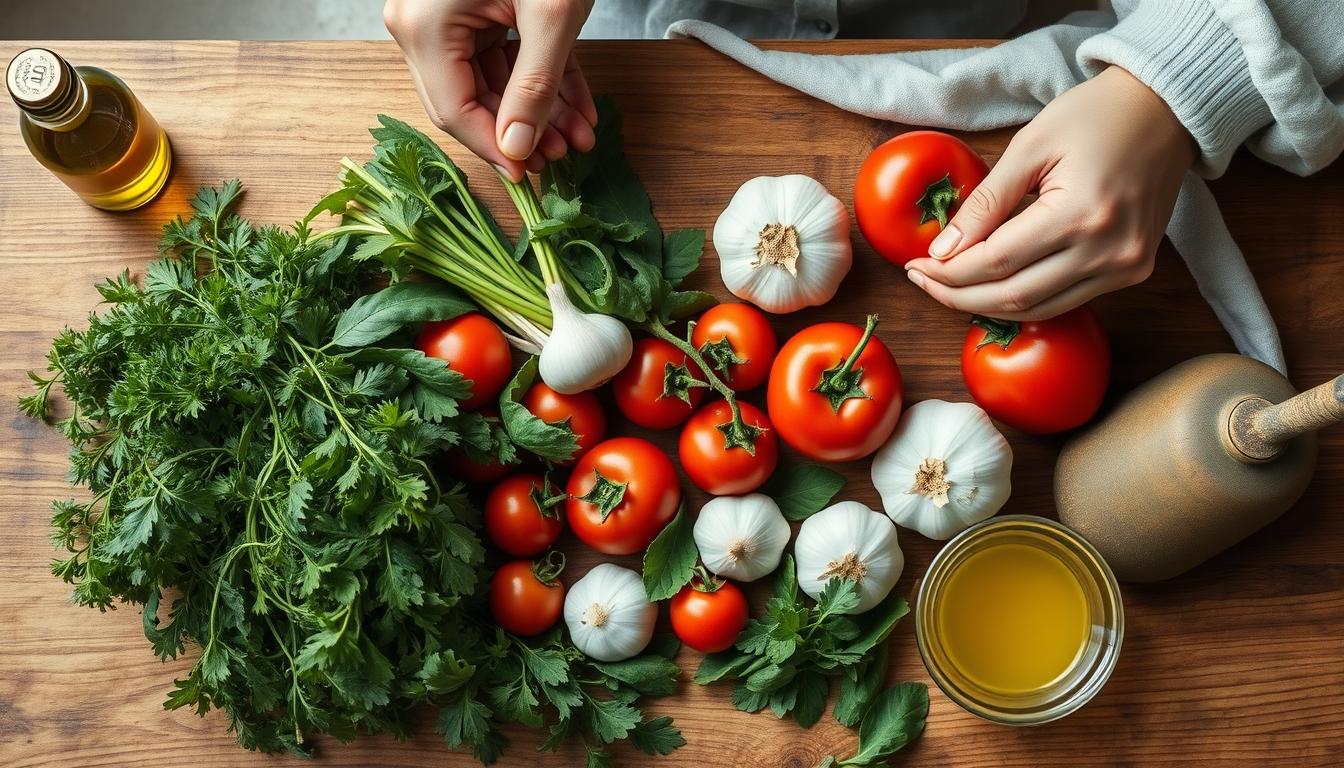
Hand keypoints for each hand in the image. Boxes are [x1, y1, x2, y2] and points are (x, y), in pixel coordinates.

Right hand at [384, 0, 596, 180]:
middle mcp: (421, 23)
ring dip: (538, 111)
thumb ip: (535, 86)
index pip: (455, 111)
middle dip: (522, 132)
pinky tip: (576, 109)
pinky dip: (540, 81)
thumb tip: (518, 148)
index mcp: (425, 26)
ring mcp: (443, 15)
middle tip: (561, 159)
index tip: (531, 177)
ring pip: (489, 82)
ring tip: (580, 137)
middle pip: (467, 100)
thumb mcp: (551, 16)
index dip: (496, 149)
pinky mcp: (470, 7)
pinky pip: (501, 56)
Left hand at [904, 66, 1194, 319]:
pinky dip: (1024, 300)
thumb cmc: (1097, 115)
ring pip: (1039, 308)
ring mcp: (1125, 266)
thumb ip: (985, 203)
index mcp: (1081, 213)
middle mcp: (1108, 251)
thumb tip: (943, 251)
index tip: (915, 267)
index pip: (996, 262)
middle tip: (922, 282)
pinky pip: (1066, 301)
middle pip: (1014, 296)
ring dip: (988, 305)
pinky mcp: (1132, 271)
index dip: (949, 273)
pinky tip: (992, 287)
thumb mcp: (1031, 145)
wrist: (1168, 109)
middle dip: (958, 295)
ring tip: (948, 288)